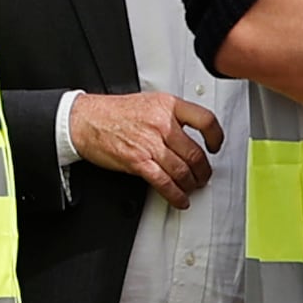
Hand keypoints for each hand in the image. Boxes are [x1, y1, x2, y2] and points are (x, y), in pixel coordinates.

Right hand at [69, 89, 225, 208]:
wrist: (85, 120)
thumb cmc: (113, 112)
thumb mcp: (149, 103)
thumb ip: (171, 115)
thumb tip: (189, 131)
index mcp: (168, 106)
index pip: (205, 120)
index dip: (216, 136)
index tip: (216, 145)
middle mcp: (162, 124)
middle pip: (195, 153)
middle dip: (203, 170)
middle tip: (203, 175)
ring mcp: (151, 144)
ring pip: (183, 171)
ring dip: (191, 184)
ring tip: (191, 187)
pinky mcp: (138, 162)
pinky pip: (164, 183)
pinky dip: (175, 195)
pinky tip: (179, 199)